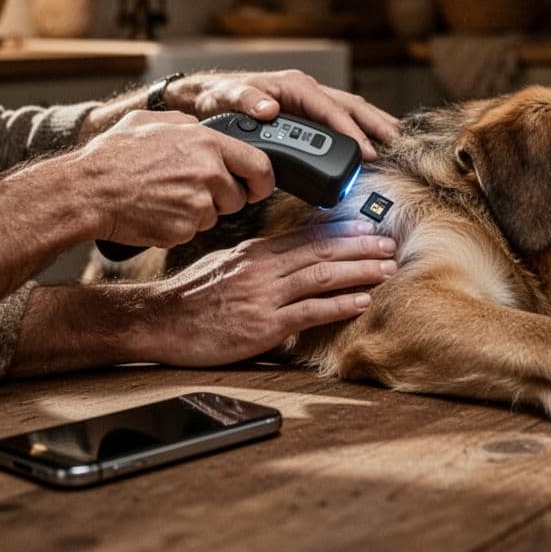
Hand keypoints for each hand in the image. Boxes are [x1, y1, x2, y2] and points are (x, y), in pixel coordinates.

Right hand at [78, 110, 274, 247]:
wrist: (87, 190)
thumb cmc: (112, 156)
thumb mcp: (150, 121)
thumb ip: (185, 124)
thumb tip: (201, 128)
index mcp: (205, 142)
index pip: (259, 164)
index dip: (262, 180)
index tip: (257, 187)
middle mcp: (207, 172)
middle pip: (238, 197)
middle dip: (224, 199)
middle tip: (195, 194)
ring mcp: (197, 203)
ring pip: (214, 215)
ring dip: (198, 212)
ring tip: (164, 197)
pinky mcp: (184, 228)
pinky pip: (192, 230)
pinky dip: (178, 226)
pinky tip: (155, 211)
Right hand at [111, 220, 397, 366]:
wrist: (160, 321)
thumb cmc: (191, 296)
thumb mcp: (226, 264)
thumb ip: (259, 259)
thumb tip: (289, 255)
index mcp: (256, 252)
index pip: (307, 235)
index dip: (342, 230)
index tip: (368, 226)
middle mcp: (263, 268)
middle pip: (321, 251)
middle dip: (360, 246)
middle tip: (389, 244)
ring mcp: (264, 296)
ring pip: (321, 276)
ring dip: (359, 271)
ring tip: (386, 268)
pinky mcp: (263, 325)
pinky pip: (309, 312)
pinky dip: (338, 304)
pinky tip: (361, 301)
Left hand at [168, 70, 399, 159]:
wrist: (207, 98)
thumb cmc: (217, 98)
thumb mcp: (226, 98)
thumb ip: (246, 101)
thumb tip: (268, 108)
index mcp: (293, 86)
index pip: (330, 109)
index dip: (350, 131)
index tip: (365, 152)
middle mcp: (306, 90)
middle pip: (350, 106)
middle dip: (375, 124)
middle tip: (396, 145)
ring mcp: (309, 100)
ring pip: (350, 110)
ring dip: (373, 124)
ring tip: (395, 141)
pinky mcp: (307, 112)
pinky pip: (339, 119)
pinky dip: (359, 128)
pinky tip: (371, 141)